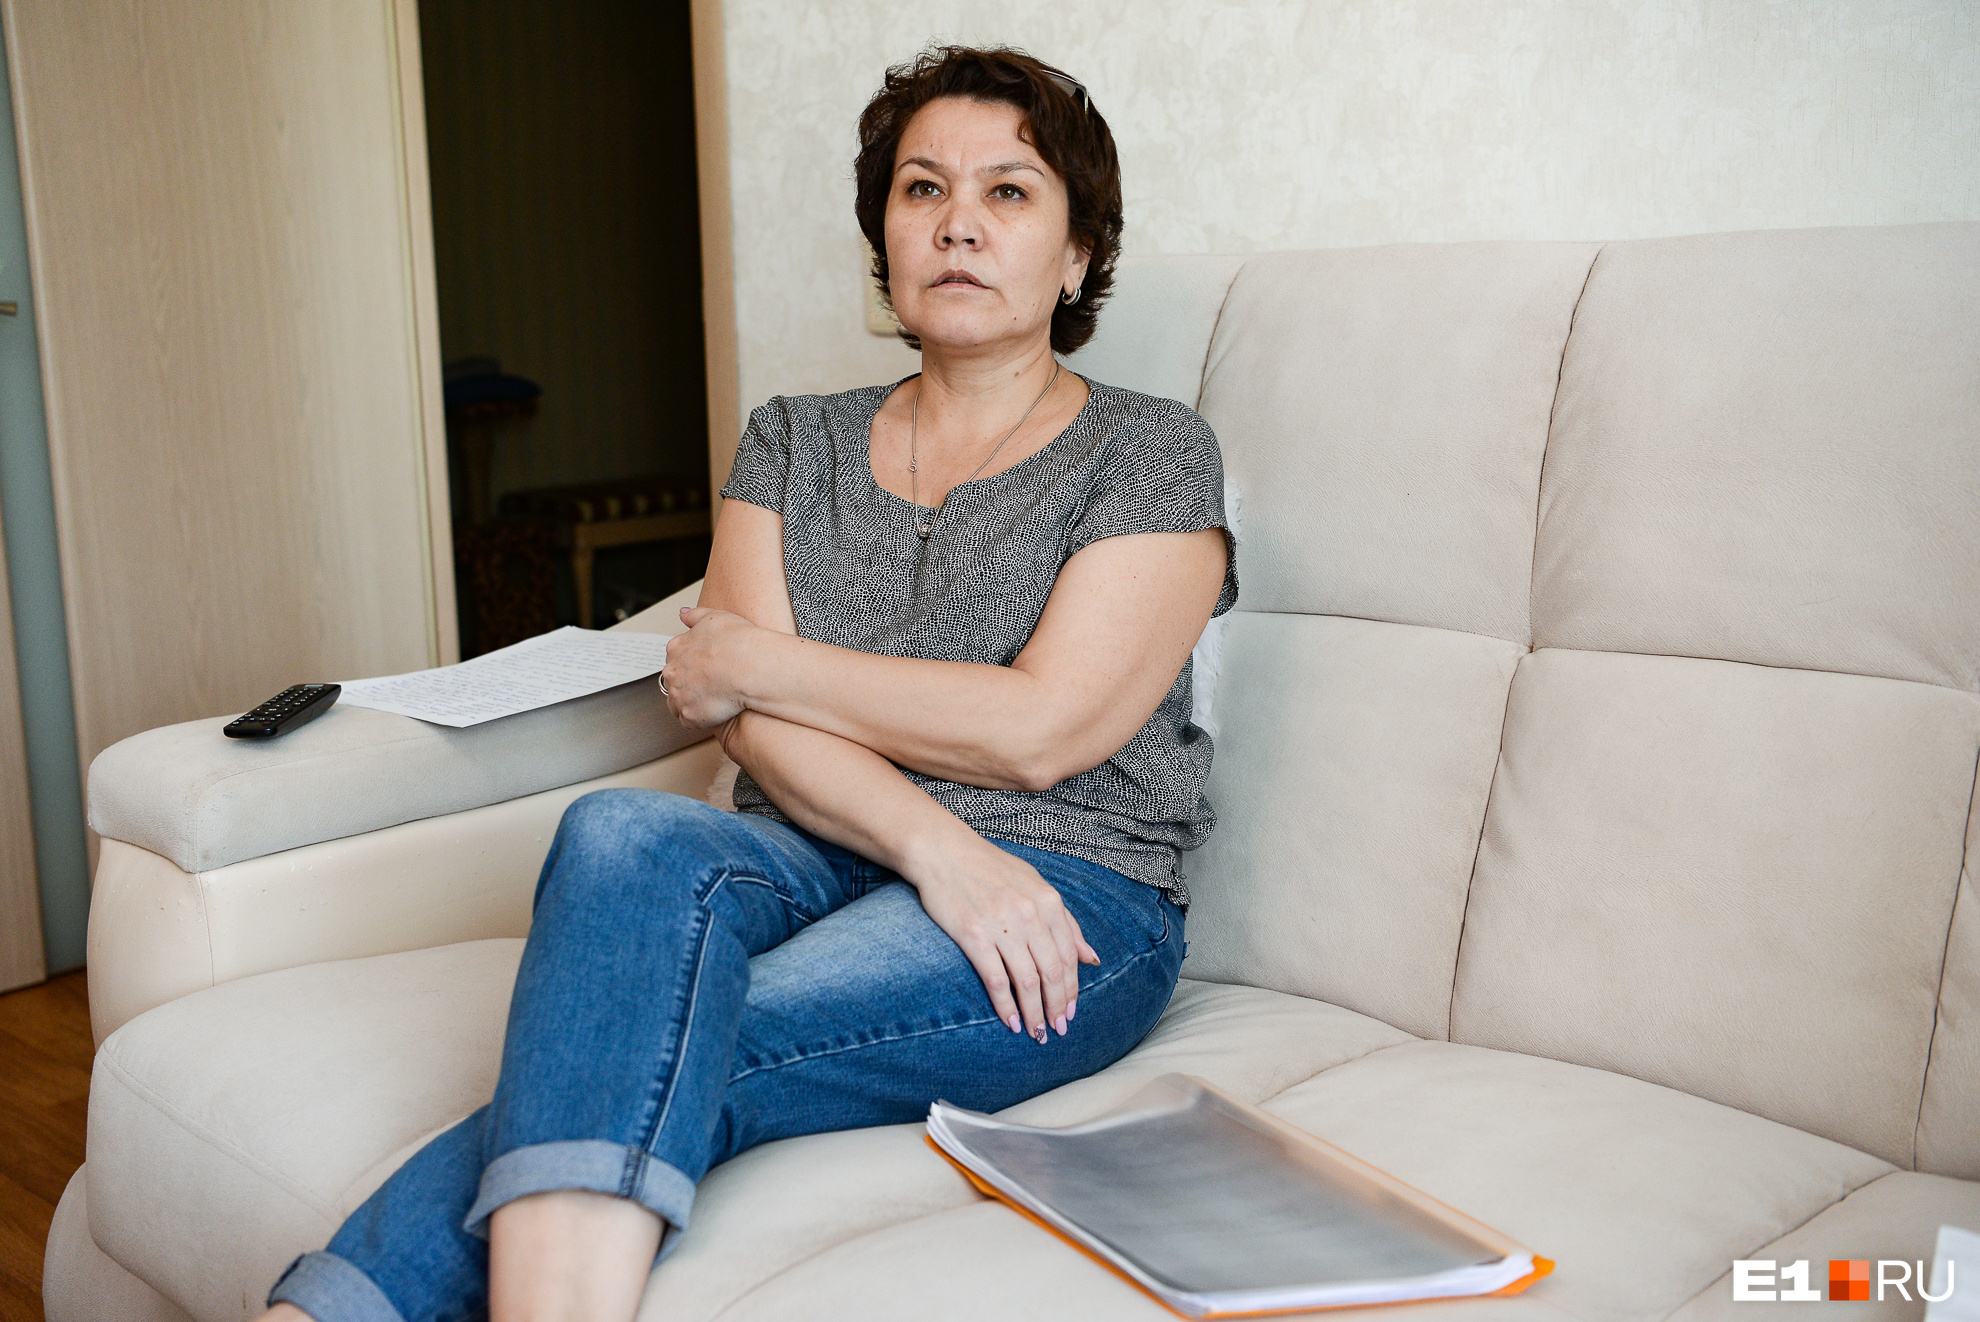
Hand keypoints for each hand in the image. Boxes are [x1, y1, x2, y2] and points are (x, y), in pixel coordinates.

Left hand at [661, 606, 760, 727]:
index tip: (706, 668)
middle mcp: (672, 672)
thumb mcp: (716, 617)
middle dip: (688, 684)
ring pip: (679, 703)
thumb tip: (683, 614)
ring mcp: (679, 695)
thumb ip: (695, 615)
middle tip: (711, 685)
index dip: (691, 665)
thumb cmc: (738, 641)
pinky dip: (700, 719)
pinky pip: (690, 721)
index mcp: (676, 648)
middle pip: (674, 682)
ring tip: (714, 701)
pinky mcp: (689, 716)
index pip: (675, 659)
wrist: (750, 667)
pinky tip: (716, 712)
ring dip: (692, 703)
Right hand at [911, 837, 1100, 1042]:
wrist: (943, 851)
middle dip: (1058, 1006)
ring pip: (1027, 981)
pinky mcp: (973, 936)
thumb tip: (1091, 957)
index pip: (1068, 957)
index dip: (1072, 989)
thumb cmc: (989, 868)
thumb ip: (1065, 921)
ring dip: (1035, 1013)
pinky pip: (996, 979)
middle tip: (1058, 1029)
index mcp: (1048, 902)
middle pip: (1052, 972)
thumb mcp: (1035, 885)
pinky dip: (1006, 1005)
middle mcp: (1029, 914)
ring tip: (1037, 1032)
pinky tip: (1011, 1022)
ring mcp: (1001, 926)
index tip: (1071, 1011)